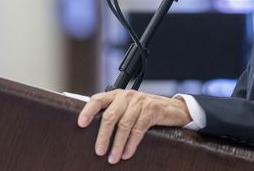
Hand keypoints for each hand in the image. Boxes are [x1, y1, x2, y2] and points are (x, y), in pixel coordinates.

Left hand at [77, 89, 191, 163]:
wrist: (172, 108)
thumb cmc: (145, 110)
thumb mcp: (127, 108)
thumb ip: (113, 113)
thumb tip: (95, 133)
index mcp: (116, 95)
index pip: (97, 100)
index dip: (88, 111)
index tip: (80, 124)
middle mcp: (126, 96)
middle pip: (110, 116)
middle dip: (103, 136)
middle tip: (99, 151)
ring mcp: (139, 102)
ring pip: (124, 125)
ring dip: (117, 144)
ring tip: (113, 158)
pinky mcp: (151, 110)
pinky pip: (138, 129)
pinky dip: (131, 144)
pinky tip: (127, 153)